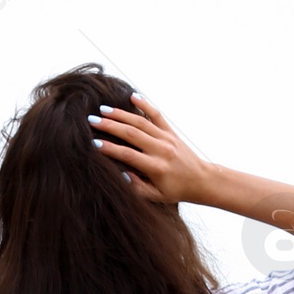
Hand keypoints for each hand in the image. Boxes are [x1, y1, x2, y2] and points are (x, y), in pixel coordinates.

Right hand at [87, 96, 212, 206]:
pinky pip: (157, 115)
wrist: (201, 180)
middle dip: (110, 126)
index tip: (93, 143)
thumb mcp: (156, 196)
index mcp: (156, 167)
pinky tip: (132, 96)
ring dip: (121, 114)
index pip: (128, 155)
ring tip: (103, 109)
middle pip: (132, 133)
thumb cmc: (176, 190)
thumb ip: (138, 188)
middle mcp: (162, 150)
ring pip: (141, 121)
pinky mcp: (171, 132)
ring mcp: (167, 138)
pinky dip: (145, 104)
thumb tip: (122, 174)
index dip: (110, 149)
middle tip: (91, 120)